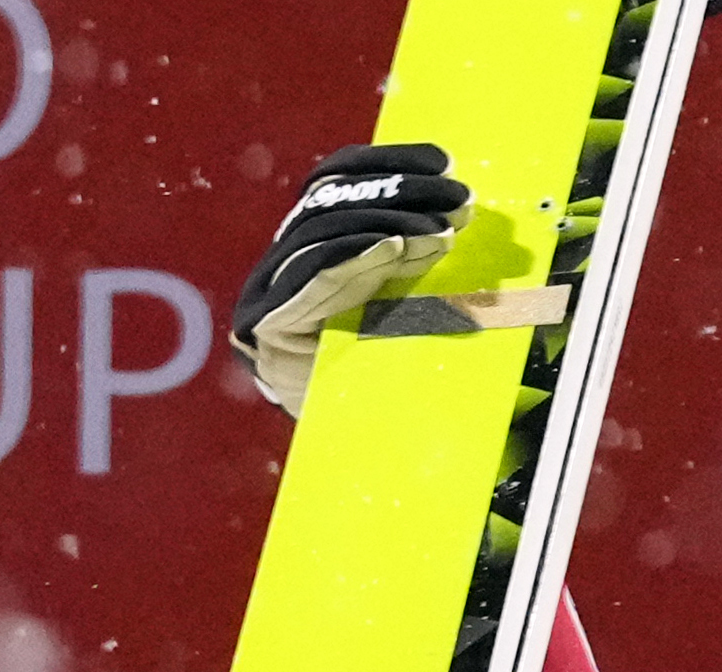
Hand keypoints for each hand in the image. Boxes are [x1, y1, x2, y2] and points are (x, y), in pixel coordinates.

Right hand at [229, 144, 469, 417]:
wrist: (361, 460)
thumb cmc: (397, 390)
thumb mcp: (418, 313)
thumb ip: (418, 265)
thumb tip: (453, 212)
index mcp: (318, 256)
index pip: (339, 184)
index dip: (388, 164)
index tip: (443, 161)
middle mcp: (286, 268)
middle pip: (331, 201)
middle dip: (400, 193)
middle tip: (458, 199)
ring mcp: (270, 296)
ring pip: (320, 233)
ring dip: (389, 224)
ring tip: (442, 233)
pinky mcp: (263, 327)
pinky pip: (307, 279)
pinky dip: (351, 256)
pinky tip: (393, 248)